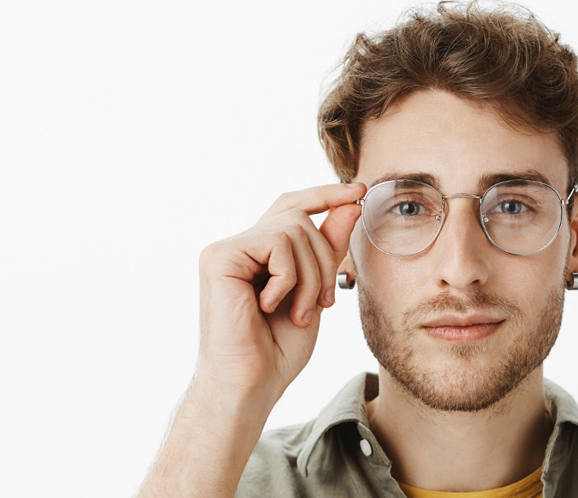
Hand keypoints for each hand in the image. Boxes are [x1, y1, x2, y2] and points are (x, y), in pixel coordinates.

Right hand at [195, 183, 365, 404]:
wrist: (250, 385)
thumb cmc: (277, 350)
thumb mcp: (315, 292)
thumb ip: (328, 248)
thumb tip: (349, 204)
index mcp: (258, 254)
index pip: (292, 208)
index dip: (325, 195)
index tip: (358, 190)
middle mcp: (238, 246)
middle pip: (300, 218)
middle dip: (325, 259)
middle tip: (324, 304)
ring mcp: (225, 249)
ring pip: (294, 230)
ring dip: (310, 277)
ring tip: (299, 312)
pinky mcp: (219, 257)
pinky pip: (277, 244)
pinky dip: (288, 279)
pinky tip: (269, 306)